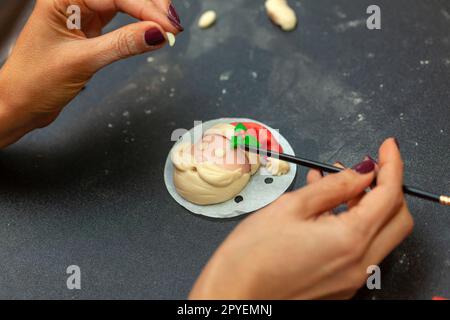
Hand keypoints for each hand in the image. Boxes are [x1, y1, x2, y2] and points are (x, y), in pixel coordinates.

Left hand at [0, 0, 182, 146]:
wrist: (21, 103)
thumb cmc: (35, 81)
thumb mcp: (82, 61)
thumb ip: (122, 45)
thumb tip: (157, 34)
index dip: (146, 8)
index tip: (168, 26)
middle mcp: (72, 0)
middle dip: (151, 6)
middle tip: (174, 26)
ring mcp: (82, 14)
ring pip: (124, 4)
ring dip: (148, 13)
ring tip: (168, 28)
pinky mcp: (90, 30)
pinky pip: (120, 20)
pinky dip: (138, 26)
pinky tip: (151, 31)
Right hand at [190, 138, 413, 298]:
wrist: (234, 294)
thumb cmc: (253, 255)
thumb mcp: (292, 207)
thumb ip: (333, 187)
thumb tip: (360, 172)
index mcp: (350, 241)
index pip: (389, 195)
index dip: (391, 164)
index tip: (386, 147)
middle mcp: (359, 264)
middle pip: (397, 218)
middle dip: (387, 188)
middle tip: (365, 168)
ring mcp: (352, 279)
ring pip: (381, 234)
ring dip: (367, 206)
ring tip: (336, 184)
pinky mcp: (341, 286)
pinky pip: (361, 249)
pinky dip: (354, 225)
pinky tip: (327, 210)